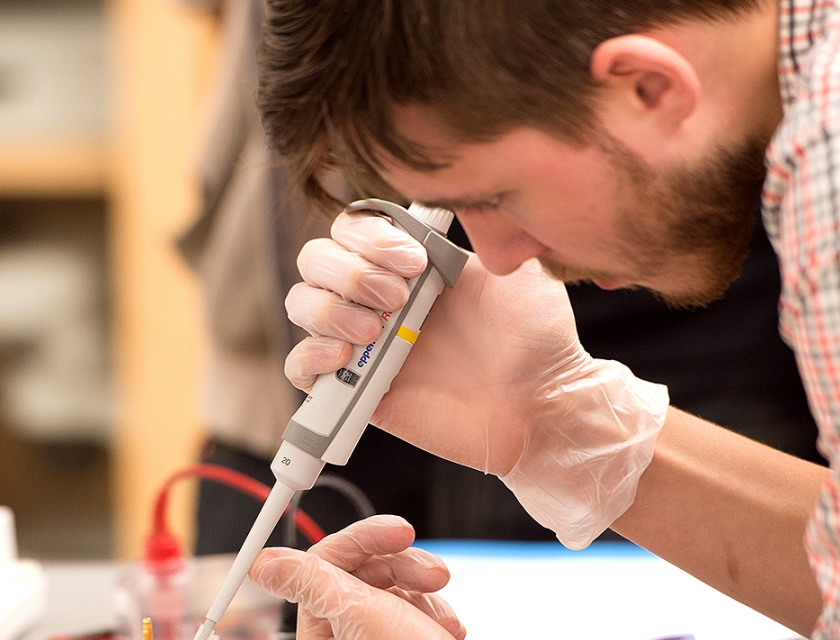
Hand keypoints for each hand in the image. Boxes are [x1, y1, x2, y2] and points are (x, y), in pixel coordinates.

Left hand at [248, 515, 464, 639]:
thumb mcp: (356, 614)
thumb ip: (310, 581)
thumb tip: (263, 563)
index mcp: (319, 626)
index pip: (327, 559)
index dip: (363, 539)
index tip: (399, 532)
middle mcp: (340, 632)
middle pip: (364, 569)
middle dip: (404, 566)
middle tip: (435, 576)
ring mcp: (371, 637)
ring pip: (394, 585)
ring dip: (425, 593)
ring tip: (442, 617)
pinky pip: (414, 607)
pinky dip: (434, 613)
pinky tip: (447, 629)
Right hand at [286, 210, 667, 547]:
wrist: (540, 406)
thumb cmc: (535, 340)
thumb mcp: (516, 270)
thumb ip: (481, 231)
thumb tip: (446, 199)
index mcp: (410, 265)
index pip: (352, 228)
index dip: (368, 236)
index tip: (414, 263)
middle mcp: (379, 298)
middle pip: (315, 260)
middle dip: (350, 272)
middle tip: (399, 299)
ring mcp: (362, 344)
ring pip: (302, 304)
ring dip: (329, 309)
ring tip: (376, 330)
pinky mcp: (353, 392)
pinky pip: (299, 367)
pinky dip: (309, 356)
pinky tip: (346, 356)